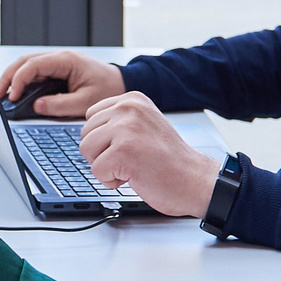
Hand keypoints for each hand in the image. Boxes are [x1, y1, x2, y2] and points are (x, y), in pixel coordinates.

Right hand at [0, 49, 122, 118]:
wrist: (121, 84)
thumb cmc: (108, 89)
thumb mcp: (85, 102)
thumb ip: (60, 105)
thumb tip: (37, 106)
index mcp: (66, 61)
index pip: (33, 65)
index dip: (19, 80)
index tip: (13, 96)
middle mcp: (59, 58)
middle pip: (24, 62)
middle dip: (8, 77)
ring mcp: (56, 63)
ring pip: (26, 65)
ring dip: (13, 78)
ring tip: (3, 95)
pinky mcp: (56, 70)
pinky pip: (34, 72)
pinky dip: (22, 81)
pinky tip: (16, 92)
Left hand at [77, 93, 217, 215]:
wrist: (194, 180)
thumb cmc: (169, 159)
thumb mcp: (144, 124)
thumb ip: (118, 121)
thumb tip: (88, 129)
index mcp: (132, 99)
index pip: (91, 117)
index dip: (105, 139)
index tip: (130, 145)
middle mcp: (128, 108)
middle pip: (85, 134)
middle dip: (102, 153)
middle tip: (133, 158)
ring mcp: (125, 128)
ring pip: (87, 151)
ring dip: (106, 166)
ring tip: (133, 165)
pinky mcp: (122, 150)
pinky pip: (96, 171)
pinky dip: (111, 181)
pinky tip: (135, 175)